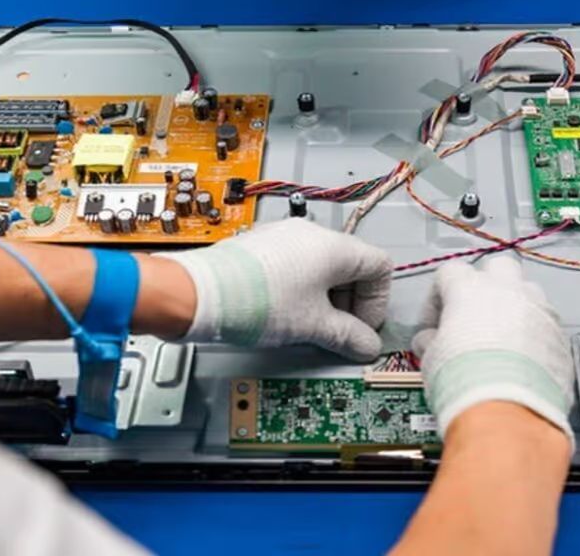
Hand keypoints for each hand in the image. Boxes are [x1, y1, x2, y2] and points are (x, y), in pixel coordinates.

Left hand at [158, 219, 392, 360]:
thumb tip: (364, 344)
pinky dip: (300, 290)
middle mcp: (310, 234)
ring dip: (324, 299)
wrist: (201, 294)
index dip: (376, 302)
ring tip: (308, 327)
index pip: (379, 267)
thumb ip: (348, 336)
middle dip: (349, 304)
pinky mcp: (261, 248)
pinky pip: (295, 266)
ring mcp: (283, 238)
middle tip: (337, 333)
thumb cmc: (255, 301)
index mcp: (334, 247)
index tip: (360, 327)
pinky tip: (284, 315)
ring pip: (321, 267)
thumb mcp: (313, 326)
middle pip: (351, 267)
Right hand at [411, 256, 574, 440]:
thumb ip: (432, 340)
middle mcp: (509, 292)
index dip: (439, 296)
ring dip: (515, 308)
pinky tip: (522, 361)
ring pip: (528, 293)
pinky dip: (535, 336)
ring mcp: (539, 312)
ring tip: (502, 339)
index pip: (450, 273)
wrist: (507, 414)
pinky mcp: (560, 338)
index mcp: (470, 289)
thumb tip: (432, 342)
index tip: (436, 321)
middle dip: (487, 286)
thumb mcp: (431, 359)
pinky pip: (547, 325)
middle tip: (474, 315)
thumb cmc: (467, 385)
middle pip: (498, 268)